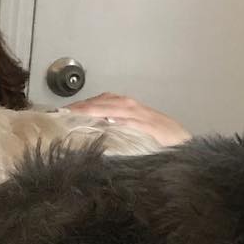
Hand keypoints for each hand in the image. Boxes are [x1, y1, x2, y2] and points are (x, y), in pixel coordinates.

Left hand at [66, 93, 190, 146]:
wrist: (184, 142)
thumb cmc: (158, 139)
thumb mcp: (133, 133)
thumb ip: (115, 132)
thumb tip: (93, 137)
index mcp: (126, 108)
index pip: (99, 102)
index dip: (80, 106)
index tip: (60, 113)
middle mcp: (131, 107)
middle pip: (102, 102)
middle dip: (81, 107)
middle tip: (60, 113)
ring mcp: (140, 115)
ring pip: (112, 107)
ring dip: (93, 109)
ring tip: (74, 114)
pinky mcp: (149, 126)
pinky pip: (129, 121)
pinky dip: (115, 120)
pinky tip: (103, 122)